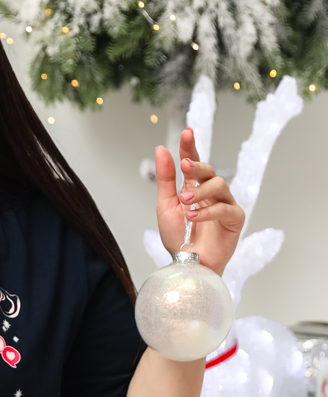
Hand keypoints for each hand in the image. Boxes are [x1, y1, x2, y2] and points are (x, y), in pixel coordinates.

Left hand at [155, 128, 243, 275]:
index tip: (187, 132)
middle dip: (198, 167)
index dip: (190, 147)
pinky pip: (225, 208)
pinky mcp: (235, 219)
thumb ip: (165, 179)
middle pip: (210, 170)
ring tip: (186, 203)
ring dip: (201, 192)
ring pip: (220, 185)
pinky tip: (193, 217)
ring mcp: (225, 204)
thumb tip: (161, 149)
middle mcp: (211, 193)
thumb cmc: (178, 237)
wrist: (186, 264)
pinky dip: (208, 211)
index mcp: (194, 187)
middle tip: (185, 169)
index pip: (194, 162)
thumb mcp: (165, 205)